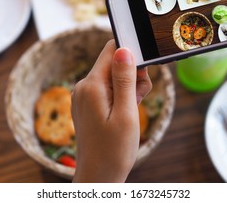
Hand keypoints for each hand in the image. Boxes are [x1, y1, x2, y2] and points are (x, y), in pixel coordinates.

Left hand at [71, 40, 151, 181]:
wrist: (98, 177)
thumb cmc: (114, 150)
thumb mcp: (126, 113)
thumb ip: (124, 79)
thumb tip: (124, 49)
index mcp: (92, 85)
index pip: (111, 49)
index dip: (131, 55)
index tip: (142, 74)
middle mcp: (83, 86)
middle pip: (113, 63)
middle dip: (132, 75)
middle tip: (138, 99)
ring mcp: (83, 95)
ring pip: (112, 77)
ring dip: (128, 88)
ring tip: (130, 110)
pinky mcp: (87, 104)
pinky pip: (106, 89)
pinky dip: (119, 96)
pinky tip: (123, 113)